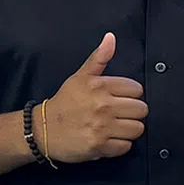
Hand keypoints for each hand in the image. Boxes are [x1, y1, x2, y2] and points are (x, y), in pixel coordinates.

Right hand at [42, 33, 147, 161]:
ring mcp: (102, 127)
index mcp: (101, 86)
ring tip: (116, 127)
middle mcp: (103, 106)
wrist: (42, 129)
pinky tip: (109, 139)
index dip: (131, 95)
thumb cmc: (65, 102)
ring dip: (129, 129)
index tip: (120, 99)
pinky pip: (125, 146)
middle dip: (133, 113)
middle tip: (119, 114)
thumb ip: (99, 58)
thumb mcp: (80, 77)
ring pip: (137, 129)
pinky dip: (120, 145)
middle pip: (141, 110)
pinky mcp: (99, 146)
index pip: (137, 90)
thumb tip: (111, 38)